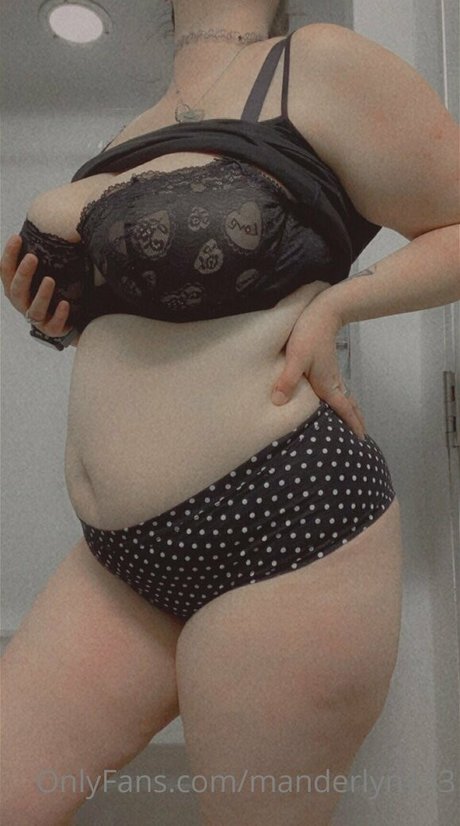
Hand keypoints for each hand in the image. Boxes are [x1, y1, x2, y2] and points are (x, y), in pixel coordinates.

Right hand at [0, 234, 72, 336]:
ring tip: (50, 280)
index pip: (6, 271)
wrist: (72, 319)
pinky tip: (65, 304)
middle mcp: (23, 303)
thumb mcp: (47, 270)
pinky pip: (54, 325)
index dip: (9, 255)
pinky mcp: (53, 330)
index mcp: (16, 288)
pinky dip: (59, 315)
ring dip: (41, 294)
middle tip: (32, 257)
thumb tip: (56, 223)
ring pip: (34, 309)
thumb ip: (44, 254)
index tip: (17, 237)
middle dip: (23, 273)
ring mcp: (37, 319)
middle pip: (17, 290)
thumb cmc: (54, 289)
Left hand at [271, 293, 366, 439]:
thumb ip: (288, 380)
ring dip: (351, 409)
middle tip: (361, 436)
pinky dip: (344, 398)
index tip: (361, 438)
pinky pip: (340, 388)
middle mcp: (333, 381)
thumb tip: (278, 402)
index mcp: (327, 384)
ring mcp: (332, 373)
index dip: (352, 424)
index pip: (343, 409)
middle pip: (349, 405)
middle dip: (356, 420)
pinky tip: (338, 398)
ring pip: (345, 396)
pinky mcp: (328, 365)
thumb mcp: (296, 358)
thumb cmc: (309, 335)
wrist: (324, 311)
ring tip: (354, 420)